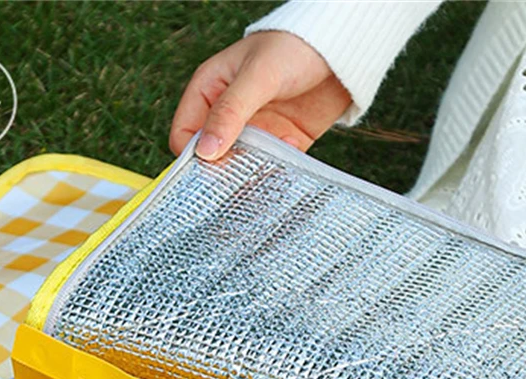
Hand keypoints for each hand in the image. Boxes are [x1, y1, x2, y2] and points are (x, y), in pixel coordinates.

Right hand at [169, 31, 351, 161]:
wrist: (340, 51)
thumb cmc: (293, 47)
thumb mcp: (258, 76)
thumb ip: (230, 112)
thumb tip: (205, 151)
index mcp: (210, 91)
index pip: (185, 133)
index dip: (192, 155)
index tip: (208, 170)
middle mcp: (229, 114)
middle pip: (212, 156)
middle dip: (221, 171)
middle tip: (234, 183)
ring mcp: (256, 130)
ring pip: (240, 167)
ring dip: (250, 176)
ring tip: (262, 175)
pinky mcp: (282, 142)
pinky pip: (271, 169)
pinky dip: (275, 174)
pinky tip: (286, 165)